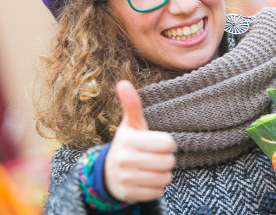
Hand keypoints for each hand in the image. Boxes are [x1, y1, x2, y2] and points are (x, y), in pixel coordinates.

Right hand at [104, 80, 176, 202]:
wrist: (107, 172)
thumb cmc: (128, 143)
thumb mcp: (131, 124)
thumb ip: (131, 105)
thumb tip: (123, 82)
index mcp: (128, 140)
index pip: (168, 144)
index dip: (168, 144)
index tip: (158, 143)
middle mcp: (124, 159)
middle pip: (168, 162)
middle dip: (167, 159)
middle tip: (156, 156)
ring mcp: (125, 179)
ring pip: (165, 178)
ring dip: (163, 174)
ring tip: (152, 168)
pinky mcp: (128, 194)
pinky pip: (158, 192)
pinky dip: (156, 187)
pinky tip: (146, 180)